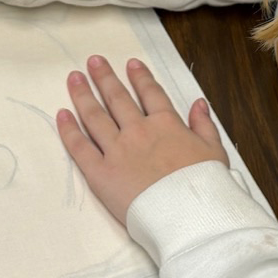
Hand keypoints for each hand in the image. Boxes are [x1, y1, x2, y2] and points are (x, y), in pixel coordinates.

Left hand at [57, 56, 228, 224]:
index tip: (130, 64)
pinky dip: (69, 130)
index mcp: (166, 124)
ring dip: (83, 94)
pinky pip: (80, 147)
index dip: (140, 77)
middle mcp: (138, 131)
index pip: (150, 93)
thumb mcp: (215, 151)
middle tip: (93, 61)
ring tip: (74, 78)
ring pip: (95, 116)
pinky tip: (62, 114)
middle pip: (117, 98)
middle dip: (104, 77)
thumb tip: (199, 103)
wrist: (188, 216)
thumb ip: (204, 125)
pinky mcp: (101, 173)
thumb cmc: (206, 187)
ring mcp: (117, 151)